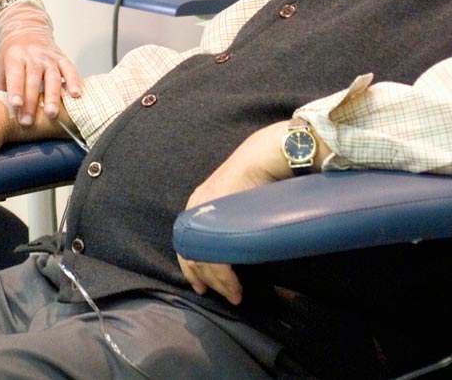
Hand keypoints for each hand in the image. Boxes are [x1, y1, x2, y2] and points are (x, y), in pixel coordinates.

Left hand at [0, 0, 81, 125]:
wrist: (27, 28)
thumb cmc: (12, 52)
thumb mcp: (0, 65)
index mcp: (14, 56)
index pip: (15, 74)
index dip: (15, 90)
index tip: (16, 105)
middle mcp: (33, 56)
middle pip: (33, 80)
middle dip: (31, 102)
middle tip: (28, 121)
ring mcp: (49, 57)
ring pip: (52, 77)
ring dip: (53, 96)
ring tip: (52, 114)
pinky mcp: (62, 58)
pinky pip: (70, 70)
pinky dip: (74, 82)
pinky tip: (76, 94)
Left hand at [177, 121, 294, 305]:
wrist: (264, 157)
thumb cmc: (258, 175)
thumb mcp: (237, 201)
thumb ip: (231, 218)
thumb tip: (236, 240)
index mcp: (199, 203)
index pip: (188, 242)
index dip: (193, 266)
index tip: (203, 285)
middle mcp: (196, 209)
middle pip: (192, 254)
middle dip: (204, 278)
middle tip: (219, 295)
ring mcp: (203, 216)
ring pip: (203, 260)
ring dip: (219, 282)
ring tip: (234, 295)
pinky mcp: (215, 223)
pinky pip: (215, 258)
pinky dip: (224, 277)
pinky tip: (235, 287)